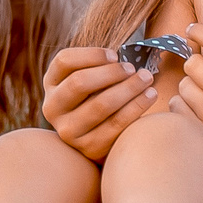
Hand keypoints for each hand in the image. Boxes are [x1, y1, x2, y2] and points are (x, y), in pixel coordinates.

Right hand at [41, 45, 159, 163]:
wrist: (101, 137)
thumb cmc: (99, 96)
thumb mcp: (89, 79)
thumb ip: (98, 65)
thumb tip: (122, 56)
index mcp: (51, 84)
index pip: (64, 61)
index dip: (92, 55)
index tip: (116, 55)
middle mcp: (53, 108)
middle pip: (79, 83)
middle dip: (111, 73)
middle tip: (134, 68)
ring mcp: (68, 131)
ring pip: (100, 104)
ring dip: (129, 88)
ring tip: (147, 78)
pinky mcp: (89, 148)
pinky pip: (116, 124)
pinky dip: (137, 106)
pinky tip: (151, 95)